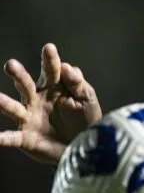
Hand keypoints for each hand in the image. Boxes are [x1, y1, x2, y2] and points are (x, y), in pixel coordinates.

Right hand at [0, 44, 102, 163]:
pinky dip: (1, 138)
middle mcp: (37, 100)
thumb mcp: (87, 99)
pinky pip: (11, 138)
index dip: (50, 60)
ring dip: (4, 103)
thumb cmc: (84, 118)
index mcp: (54, 88)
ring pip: (14, 108)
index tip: (49, 48)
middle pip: (26, 85)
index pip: (52, 71)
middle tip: (11, 64)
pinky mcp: (25, 138)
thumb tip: (68, 67)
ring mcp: (29, 117)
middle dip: (19, 75)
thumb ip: (78, 84)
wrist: (82, 145)